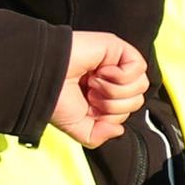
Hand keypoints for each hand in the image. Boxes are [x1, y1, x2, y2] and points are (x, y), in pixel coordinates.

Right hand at [54, 30, 151, 147]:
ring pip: (140, 86)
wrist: (43, 79)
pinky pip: (138, 67)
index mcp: (102, 96)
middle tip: (90, 95)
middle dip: (113, 106)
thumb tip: (119, 130)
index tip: (89, 107)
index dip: (111, 116)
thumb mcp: (75, 127)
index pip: (126, 111)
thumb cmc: (53, 98)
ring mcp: (116, 63)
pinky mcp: (117, 48)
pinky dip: (119, 76)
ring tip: (93, 83)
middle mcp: (111, 80)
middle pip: (137, 100)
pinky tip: (99, 72)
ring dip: (114, 91)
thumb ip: (97, 135)